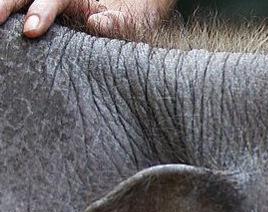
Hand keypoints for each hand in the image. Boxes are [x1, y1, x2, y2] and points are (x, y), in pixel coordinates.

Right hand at [0, 0, 172, 38]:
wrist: (136, 7)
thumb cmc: (134, 14)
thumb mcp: (131, 18)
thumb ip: (116, 22)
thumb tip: (97, 24)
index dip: (41, 12)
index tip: (31, 32)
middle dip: (7, 5)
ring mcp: (48, 3)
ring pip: (19, 0)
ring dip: (3, 8)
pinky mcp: (43, 13)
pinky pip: (22, 10)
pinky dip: (9, 17)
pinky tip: (1, 34)